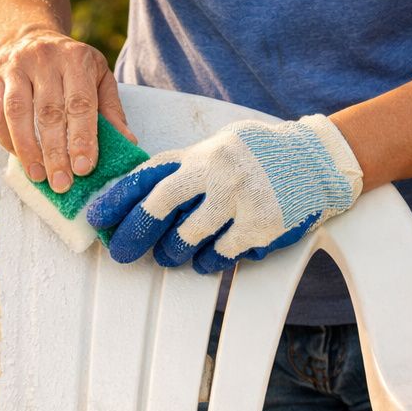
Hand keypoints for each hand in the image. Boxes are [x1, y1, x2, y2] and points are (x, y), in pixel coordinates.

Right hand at [0, 27, 136, 192]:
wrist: (28, 37)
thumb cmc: (70, 66)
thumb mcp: (98, 78)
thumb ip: (110, 110)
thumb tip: (127, 143)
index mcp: (76, 59)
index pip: (79, 103)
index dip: (82, 138)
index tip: (84, 168)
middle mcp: (44, 58)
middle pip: (48, 112)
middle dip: (55, 153)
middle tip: (62, 183)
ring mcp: (14, 66)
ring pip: (16, 112)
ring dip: (27, 149)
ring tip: (39, 176)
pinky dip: (7, 139)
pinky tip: (20, 158)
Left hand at [84, 115, 362, 273]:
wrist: (316, 159)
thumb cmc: (256, 158)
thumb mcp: (216, 150)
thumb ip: (181, 170)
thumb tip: (134, 199)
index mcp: (199, 154)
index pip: (147, 174)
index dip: (116, 199)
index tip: (95, 220)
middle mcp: (215, 173)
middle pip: (158, 207)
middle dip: (133, 234)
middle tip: (122, 254)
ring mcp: (238, 199)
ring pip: (187, 239)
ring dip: (174, 253)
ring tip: (173, 253)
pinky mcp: (260, 225)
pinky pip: (220, 255)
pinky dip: (211, 260)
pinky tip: (210, 255)